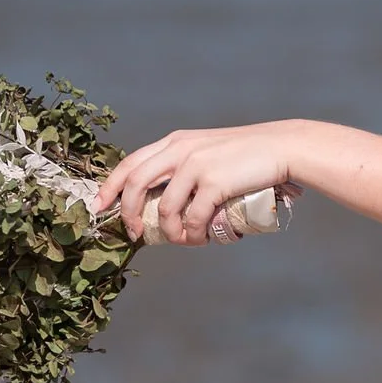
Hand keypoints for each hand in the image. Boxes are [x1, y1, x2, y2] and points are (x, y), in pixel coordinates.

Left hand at [94, 125, 295, 244]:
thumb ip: (188, 165)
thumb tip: (168, 200)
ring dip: (169, 233)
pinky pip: (193, 218)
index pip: (130, 163)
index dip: (110, 186)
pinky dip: (194, 235)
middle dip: (127, 213)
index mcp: (175, 142)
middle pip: (135, 184)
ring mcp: (196, 166)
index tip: (100, 206)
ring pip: (164, 209)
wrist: (282, 148)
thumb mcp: (209, 150)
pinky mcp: (214, 182)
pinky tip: (201, 239)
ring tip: (184, 241)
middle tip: (133, 233)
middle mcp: (180, 150)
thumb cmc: (249, 154)